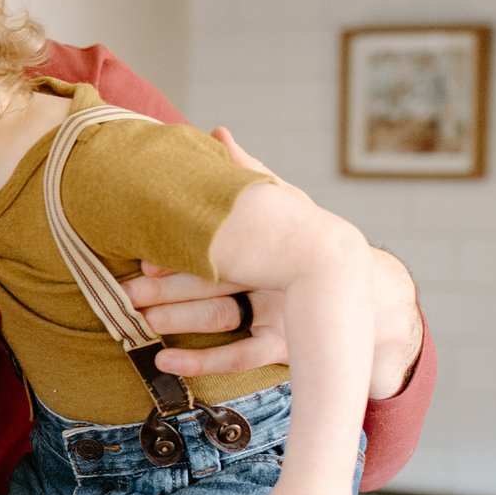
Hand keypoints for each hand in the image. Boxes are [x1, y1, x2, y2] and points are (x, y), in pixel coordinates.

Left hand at [134, 127, 422, 398]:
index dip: (182, 256)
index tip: (144, 261)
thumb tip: (218, 132)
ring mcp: (281, 314)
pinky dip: (198, 362)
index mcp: (271, 242)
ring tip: (138, 319)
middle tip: (128, 292)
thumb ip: (250, 172)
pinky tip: (164, 362)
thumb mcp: (286, 204)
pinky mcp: (283, 347)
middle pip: (215, 284)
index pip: (221, 248)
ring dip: (176, 321)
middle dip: (168, 289)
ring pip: (220, 320)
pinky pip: (237, 359)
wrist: (367, 292)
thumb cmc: (312, 240)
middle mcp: (277, 277)